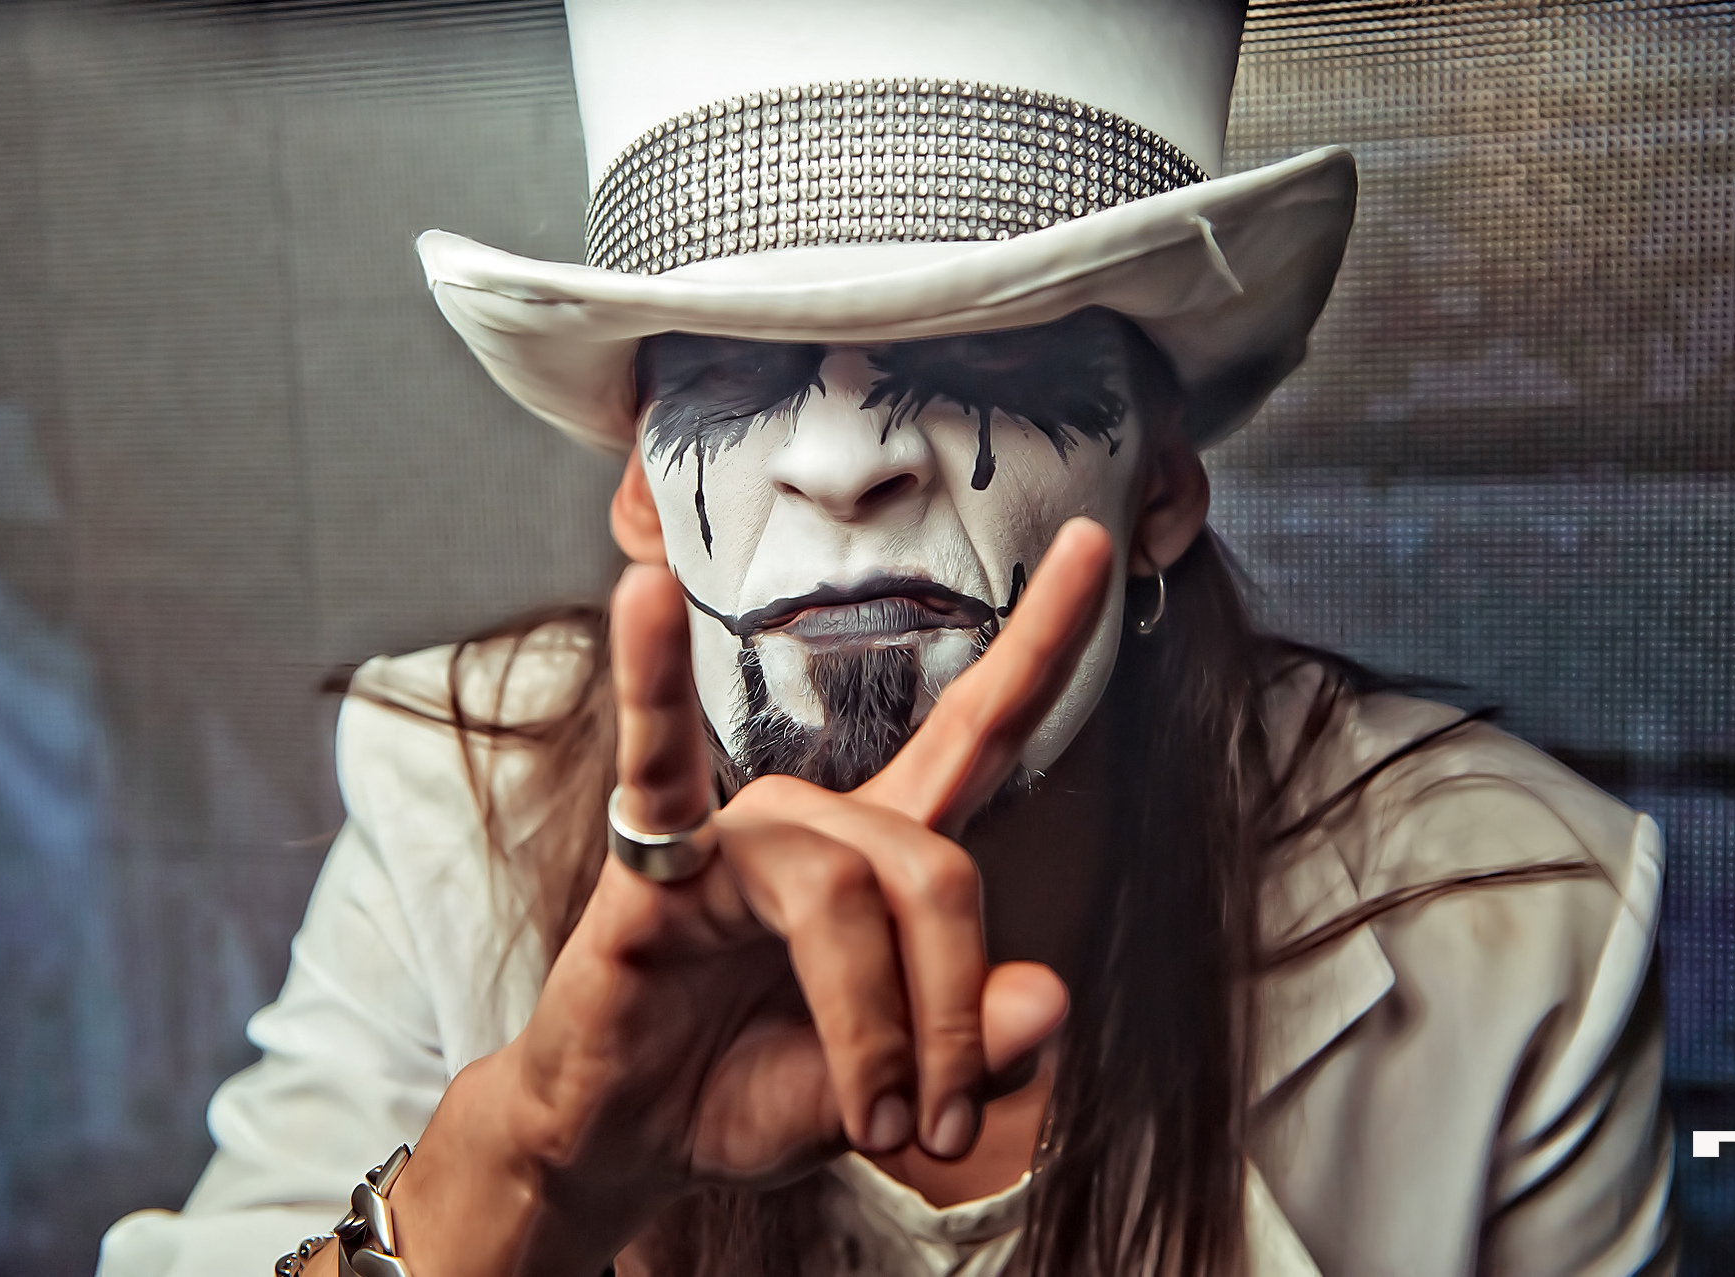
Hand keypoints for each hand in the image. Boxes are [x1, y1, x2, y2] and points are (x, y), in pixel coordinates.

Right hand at [389, 518, 1115, 1276]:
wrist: (633, 1146)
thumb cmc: (751, 1091)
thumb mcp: (887, 1095)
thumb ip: (969, 1051)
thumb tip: (1052, 998)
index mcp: (881, 856)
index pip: (980, 731)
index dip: (1041, 641)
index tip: (1101, 542)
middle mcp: (818, 822)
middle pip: (936, 869)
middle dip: (954, 1012)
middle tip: (931, 1131)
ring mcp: (737, 833)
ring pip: (845, 888)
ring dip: (873, 1023)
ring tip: (871, 1123)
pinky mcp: (653, 859)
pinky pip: (660, 762)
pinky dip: (653, 681)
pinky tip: (645, 599)